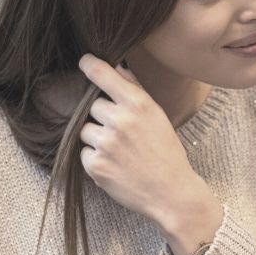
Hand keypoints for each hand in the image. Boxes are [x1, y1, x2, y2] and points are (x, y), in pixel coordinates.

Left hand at [77, 54, 222, 254]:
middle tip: (121, 133)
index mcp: (138, 104)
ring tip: (119, 152)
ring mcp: (106, 144)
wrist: (172, 193)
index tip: (83, 61)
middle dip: (102, 117)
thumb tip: (118, 67)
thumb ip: (136, 91)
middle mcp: (121, 120)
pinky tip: (115, 166)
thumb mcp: (158, 116)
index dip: (90, 65)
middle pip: (92, 106)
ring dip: (96, 138)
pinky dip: (95, 159)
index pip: (104, 75)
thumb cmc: (167, 153)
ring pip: (85, 130)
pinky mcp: (96, 166)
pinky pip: (84, 152)